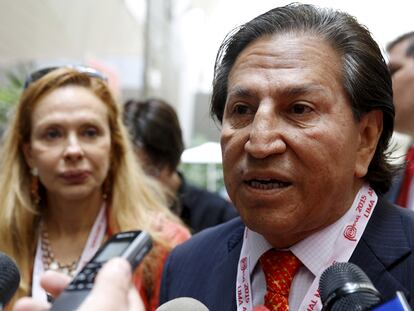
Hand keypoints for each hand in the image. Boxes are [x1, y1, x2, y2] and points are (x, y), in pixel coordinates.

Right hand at [13, 258, 143, 310]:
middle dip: (68, 287)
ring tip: (24, 305)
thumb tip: (119, 263)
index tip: (96, 259)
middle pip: (94, 300)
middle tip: (47, 279)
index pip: (126, 289)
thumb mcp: (104, 307)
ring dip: (48, 305)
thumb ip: (113, 283)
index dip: (111, 271)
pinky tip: (26, 310)